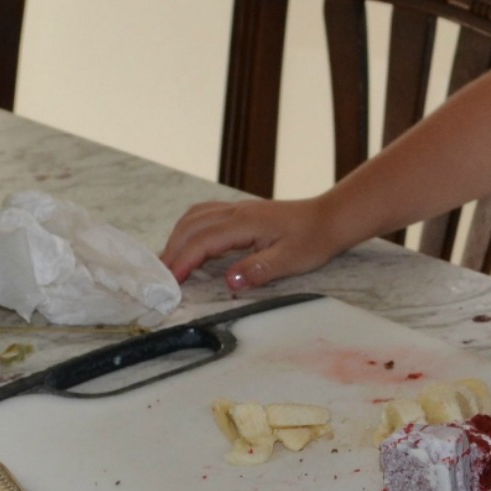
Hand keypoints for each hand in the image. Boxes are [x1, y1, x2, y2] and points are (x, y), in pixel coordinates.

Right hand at [161, 197, 342, 291]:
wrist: (329, 218)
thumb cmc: (313, 240)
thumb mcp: (291, 260)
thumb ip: (259, 270)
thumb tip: (230, 281)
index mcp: (245, 223)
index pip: (203, 241)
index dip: (183, 260)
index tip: (170, 280)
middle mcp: (236, 211)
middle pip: (191, 227)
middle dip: (172, 251)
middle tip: (161, 276)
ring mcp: (237, 209)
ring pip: (194, 217)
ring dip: (178, 238)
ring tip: (169, 263)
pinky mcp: (240, 211)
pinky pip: (204, 214)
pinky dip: (189, 229)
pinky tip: (189, 243)